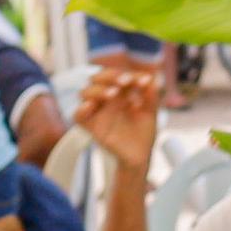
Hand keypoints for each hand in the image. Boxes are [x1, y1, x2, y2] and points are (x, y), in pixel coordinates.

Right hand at [74, 58, 167, 174]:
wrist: (140, 156)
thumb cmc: (143, 132)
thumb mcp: (150, 113)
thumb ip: (151, 96)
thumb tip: (152, 79)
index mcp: (118, 92)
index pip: (117, 75)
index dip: (129, 74)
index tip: (144, 81)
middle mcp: (105, 99)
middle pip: (97, 78)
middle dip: (110, 76)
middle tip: (125, 81)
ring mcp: (97, 111)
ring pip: (85, 93)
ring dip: (98, 90)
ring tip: (114, 93)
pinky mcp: (91, 126)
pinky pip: (78, 116)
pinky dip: (82, 109)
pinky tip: (91, 106)